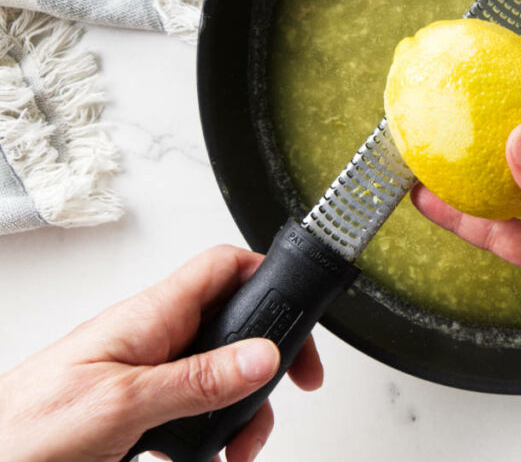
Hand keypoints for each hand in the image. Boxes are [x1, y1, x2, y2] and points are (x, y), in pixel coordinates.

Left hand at [0, 245, 322, 461]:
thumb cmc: (23, 429)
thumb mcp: (122, 405)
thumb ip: (197, 380)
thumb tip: (261, 355)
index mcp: (148, 317)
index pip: (223, 268)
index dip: (269, 276)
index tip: (302, 314)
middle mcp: (151, 337)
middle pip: (232, 327)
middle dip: (264, 364)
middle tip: (288, 393)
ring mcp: (145, 372)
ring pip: (218, 375)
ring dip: (240, 409)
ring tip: (239, 446)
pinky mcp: (137, 407)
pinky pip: (192, 406)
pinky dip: (211, 431)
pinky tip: (204, 454)